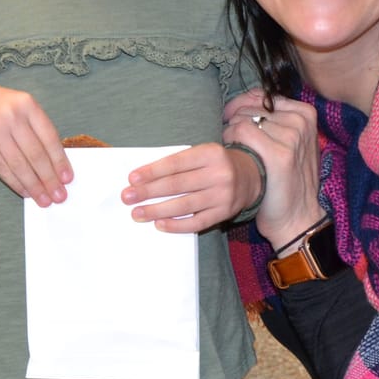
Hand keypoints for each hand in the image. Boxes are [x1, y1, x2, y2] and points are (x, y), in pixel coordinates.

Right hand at [0, 83, 70, 204]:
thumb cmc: (1, 110)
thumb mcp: (21, 109)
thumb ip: (38, 130)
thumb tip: (57, 166)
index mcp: (27, 104)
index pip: (49, 137)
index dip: (59, 161)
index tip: (67, 179)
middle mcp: (11, 115)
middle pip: (35, 153)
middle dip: (49, 178)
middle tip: (59, 196)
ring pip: (19, 164)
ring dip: (34, 186)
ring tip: (44, 200)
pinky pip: (3, 168)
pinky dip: (16, 183)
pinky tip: (26, 192)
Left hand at [122, 143, 262, 231]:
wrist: (251, 176)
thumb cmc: (215, 164)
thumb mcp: (201, 154)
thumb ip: (178, 163)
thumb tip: (144, 179)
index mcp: (210, 153)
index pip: (175, 164)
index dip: (152, 172)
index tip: (132, 179)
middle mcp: (219, 173)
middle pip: (177, 185)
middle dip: (149, 192)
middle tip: (127, 197)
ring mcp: (223, 195)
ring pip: (184, 205)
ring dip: (157, 210)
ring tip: (137, 213)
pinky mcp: (224, 213)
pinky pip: (197, 222)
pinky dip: (176, 225)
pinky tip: (159, 224)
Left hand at [220, 89, 324, 249]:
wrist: (297, 215)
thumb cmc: (288, 179)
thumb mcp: (291, 143)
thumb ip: (275, 119)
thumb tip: (245, 101)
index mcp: (305, 114)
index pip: (263, 95)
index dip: (240, 104)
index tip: (229, 118)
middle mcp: (301, 121)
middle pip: (251, 106)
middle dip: (235, 122)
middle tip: (233, 143)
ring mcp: (292, 136)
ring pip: (243, 119)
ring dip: (231, 134)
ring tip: (237, 153)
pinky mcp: (279, 154)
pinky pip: (241, 132)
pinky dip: (231, 141)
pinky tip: (233, 155)